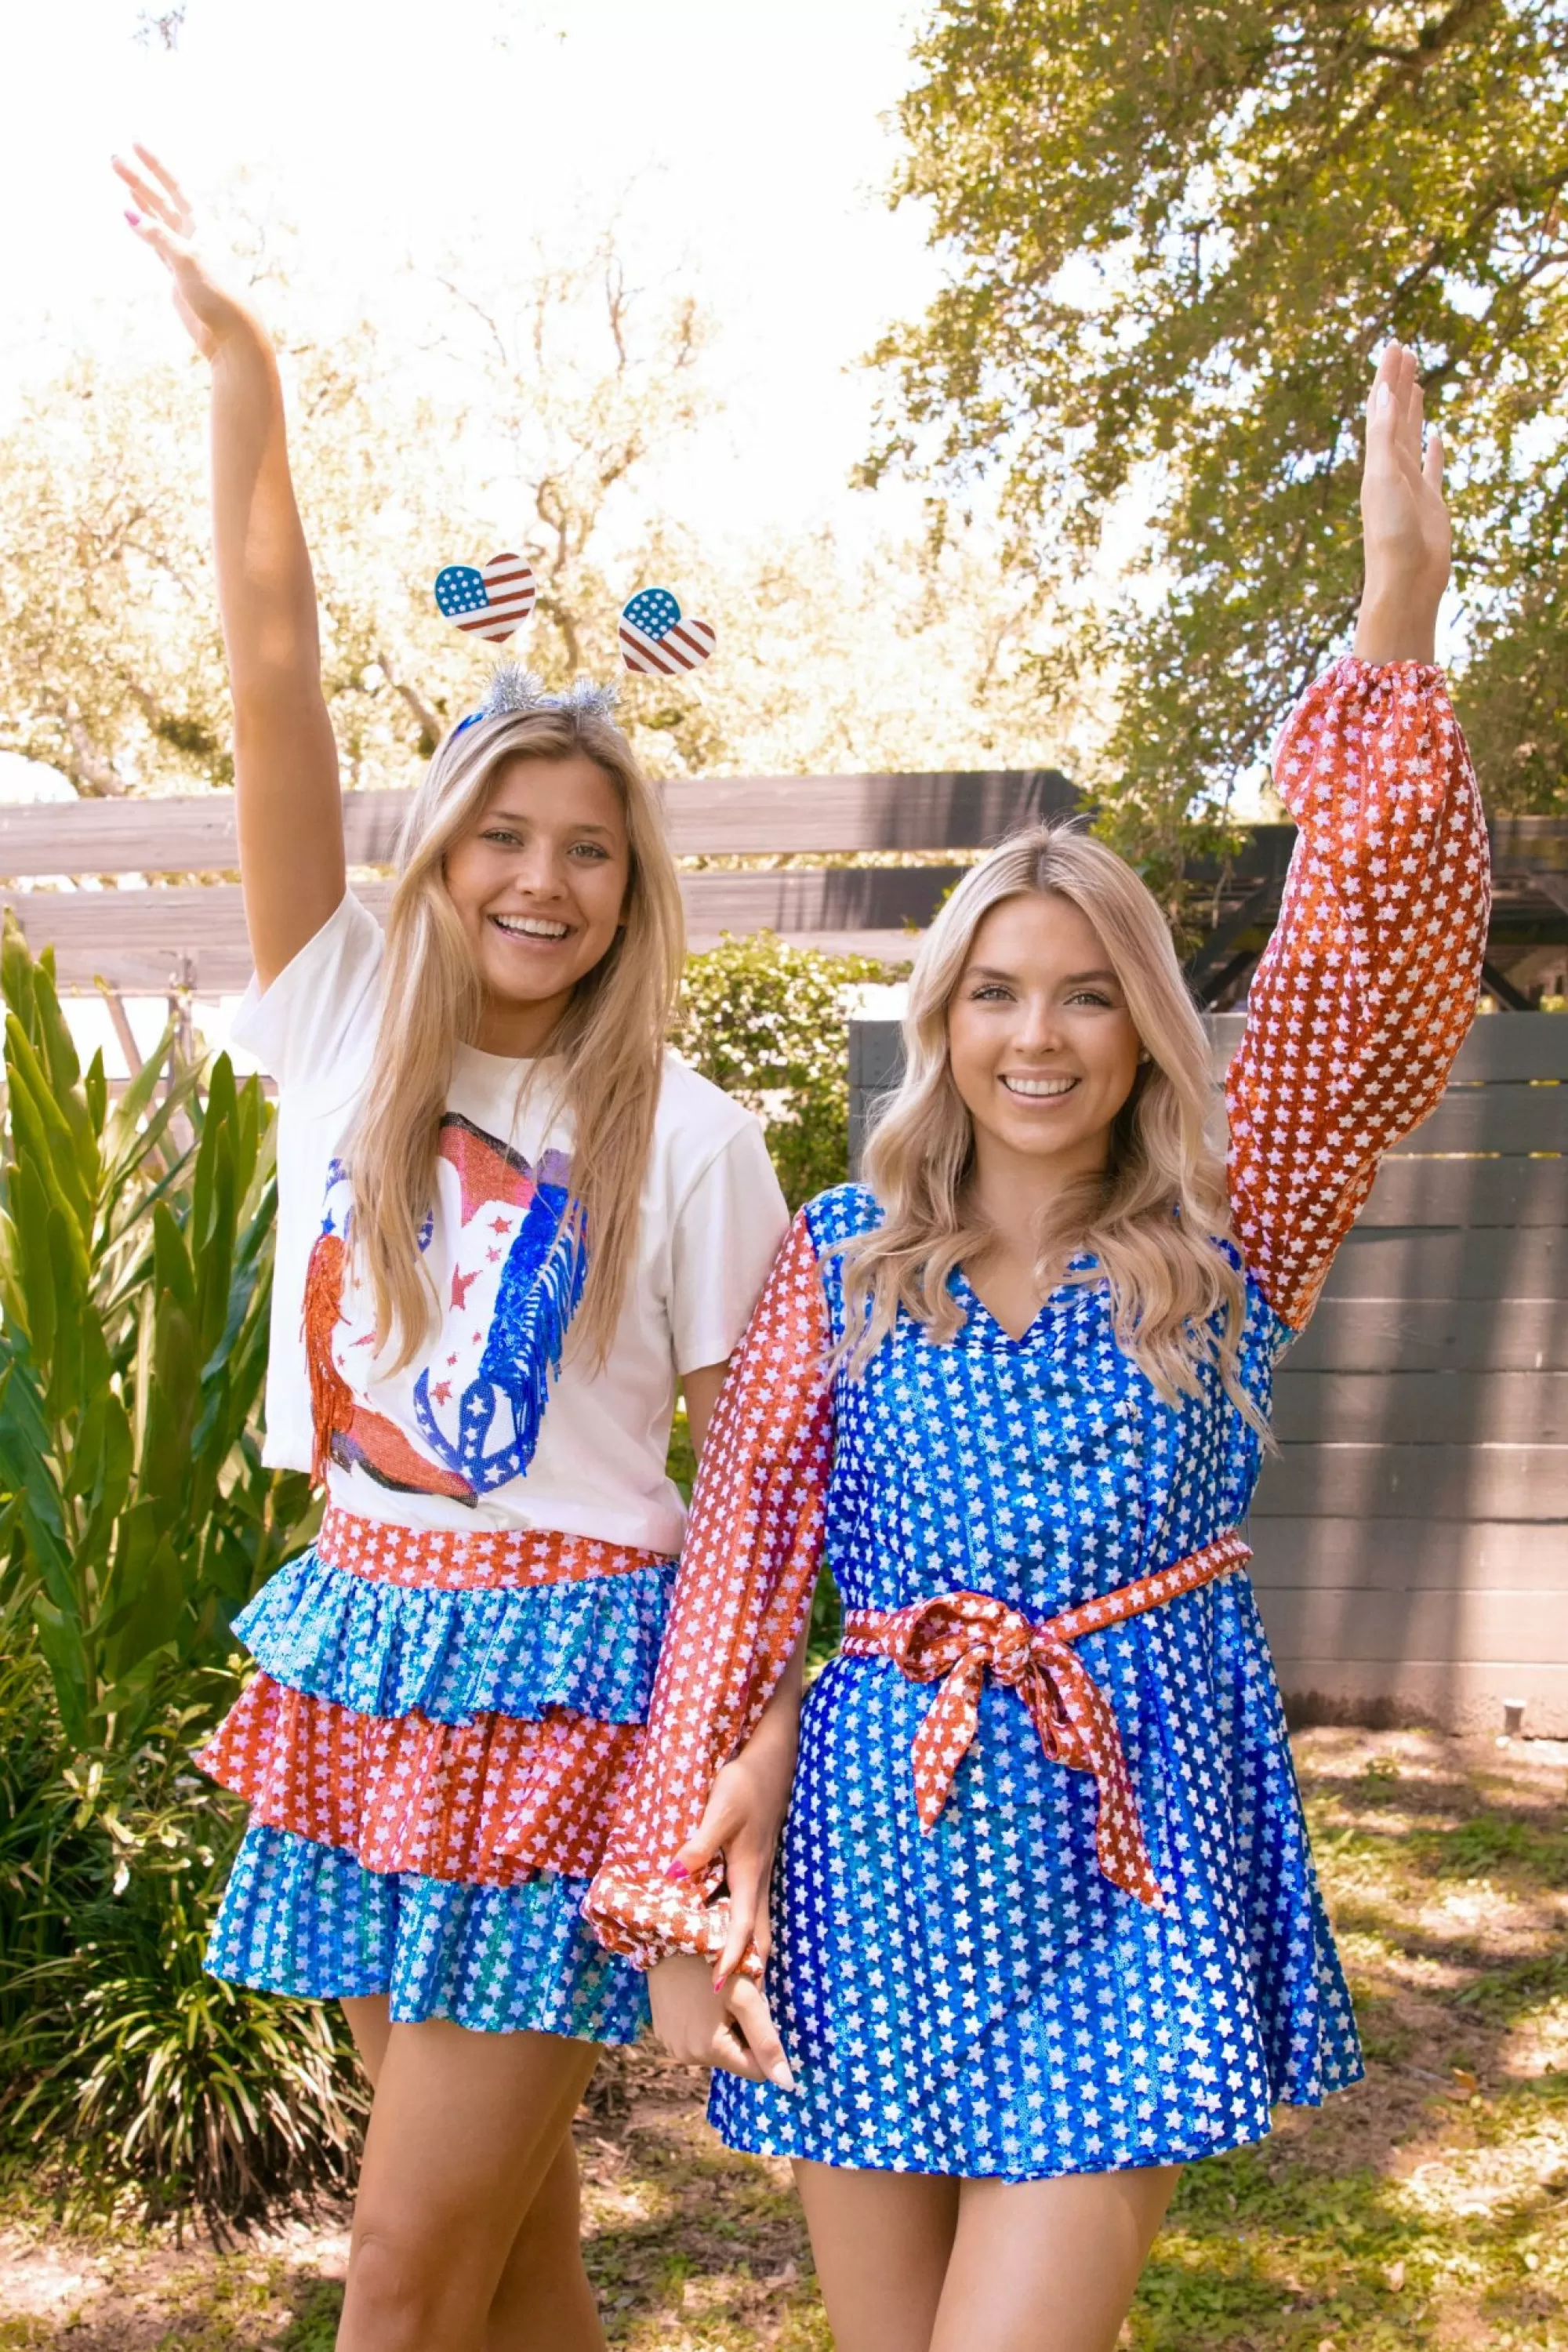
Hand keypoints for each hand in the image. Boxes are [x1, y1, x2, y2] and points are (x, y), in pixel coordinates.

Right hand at [113, 145, 263, 363]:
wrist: (230, 334)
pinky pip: (156, 242)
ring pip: (158, 218)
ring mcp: (184, 254)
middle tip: (114, 160)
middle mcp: (194, 235)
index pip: (175, 186)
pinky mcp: (177, 273)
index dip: (155, 165)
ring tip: (123, 177)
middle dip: (139, 178)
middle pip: (162, 199)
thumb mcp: (187, 260)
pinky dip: (144, 227)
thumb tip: (128, 214)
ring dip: (140, 198)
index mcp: (202, 226)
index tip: (135, 143)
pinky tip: (132, 216)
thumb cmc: (217, 295)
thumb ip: (158, 236)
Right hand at [648, 1953, 795, 2089]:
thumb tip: (786, 2084)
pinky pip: (696, 2038)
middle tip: (736, 1999)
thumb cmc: (712, 1962)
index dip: (763, 2043)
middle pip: (735, 2058)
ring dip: (724, 2029)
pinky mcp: (661, 2033)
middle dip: (742, 2034)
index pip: (755, 2070)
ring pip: (716, 2048)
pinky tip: (700, 1997)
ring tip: (717, 1996)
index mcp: (710, 2051)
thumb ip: (766, 2040)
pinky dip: (704, 2024)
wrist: (667, 1935)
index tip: (756, 2013)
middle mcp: (687, 2057)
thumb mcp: (745, 1997)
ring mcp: (671, 2045)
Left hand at [668, 1736, 794, 1993]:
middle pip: (756, 1936)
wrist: (772, 1762)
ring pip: (756, 1923)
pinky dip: (743, 1928)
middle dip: (748, 1968)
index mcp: (750, 1875)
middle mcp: (758, 1881)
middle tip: (734, 1998)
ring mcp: (760, 1874)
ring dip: (747, 1950)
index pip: (741, 1929)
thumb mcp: (720, 1811)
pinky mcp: (756, 1865)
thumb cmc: (745, 1785)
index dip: (730, 1960)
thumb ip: (698, 1845)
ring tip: (732, 1977)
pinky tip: (727, 1930)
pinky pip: (751, 1907)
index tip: (715, 1989)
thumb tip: (674, 1877)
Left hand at [1354, 339, 1449, 664]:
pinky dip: (1432, 448)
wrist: (1406, 581)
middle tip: (1404, 349)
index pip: (1381, 409)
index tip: (1395, 345)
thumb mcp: (1384, 479)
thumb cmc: (1391, 535)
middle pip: (1394, 415)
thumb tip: (1386, 394)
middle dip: (1398, 382)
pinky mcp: (1430, 502)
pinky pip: (1431, 467)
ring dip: (1411, 408)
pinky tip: (1435, 434)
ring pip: (1410, 436)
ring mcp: (1410, 485)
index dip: (1387, 376)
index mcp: (1376, 462)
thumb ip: (1383, 437)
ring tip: (1415, 381)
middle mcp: (1390, 469)